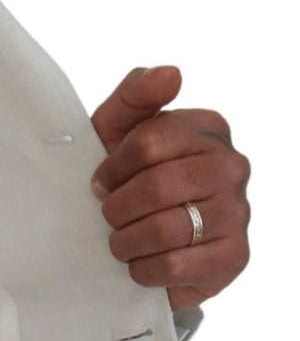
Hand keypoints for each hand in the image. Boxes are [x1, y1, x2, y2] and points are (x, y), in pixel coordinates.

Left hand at [88, 64, 249, 311]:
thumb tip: (170, 72)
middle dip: (117, 207)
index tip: (102, 181)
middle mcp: (232, 167)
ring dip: (126, 241)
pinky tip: (141, 262)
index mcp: (207, 128)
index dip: (113, 168)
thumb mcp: (117, 131)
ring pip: (165, 229)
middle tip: (109, 215)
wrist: (142, 240)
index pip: (147, 143)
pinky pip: (175, 265)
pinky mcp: (234, 257)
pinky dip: (144, 268)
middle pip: (157, 187)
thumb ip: (134, 96)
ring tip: (121, 240)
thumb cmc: (127, 176)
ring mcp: (238, 213)